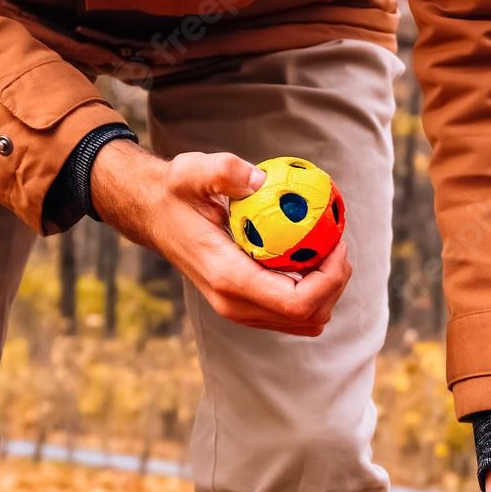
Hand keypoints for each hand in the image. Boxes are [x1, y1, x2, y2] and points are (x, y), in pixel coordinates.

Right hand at [90, 141, 351, 336]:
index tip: (337, 244)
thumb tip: (262, 181)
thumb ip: (224, 171)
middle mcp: (234, 304)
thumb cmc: (176, 191)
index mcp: (228, 278)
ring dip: (327, 289)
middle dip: (335, 283)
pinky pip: (294, 312)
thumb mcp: (192, 170)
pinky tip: (309, 256)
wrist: (153, 214)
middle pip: (309, 316)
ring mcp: (240, 311)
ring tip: (326, 250)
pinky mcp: (246, 308)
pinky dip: (313, 291)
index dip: (330, 280)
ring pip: (305, 320)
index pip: (296, 302)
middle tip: (337, 243)